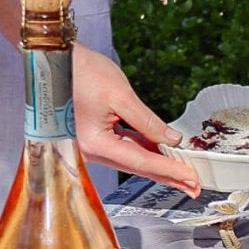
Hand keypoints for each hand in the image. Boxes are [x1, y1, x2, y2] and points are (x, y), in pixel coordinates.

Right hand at [72, 44, 200, 196]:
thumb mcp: (121, 95)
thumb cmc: (81, 72)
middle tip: (193, 187)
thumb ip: (148, 122)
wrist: (55, 60)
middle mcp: (91, 150)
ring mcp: (92, 145)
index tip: (190, 178)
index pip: (141, 162)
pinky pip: (124, 147)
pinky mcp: (95, 136)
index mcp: (95, 143)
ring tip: (182, 173)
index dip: (169, 170)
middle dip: (167, 176)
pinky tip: (162, 153)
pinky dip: (144, 150)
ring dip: (158, 165)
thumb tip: (171, 139)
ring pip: (132, 159)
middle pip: (137, 167)